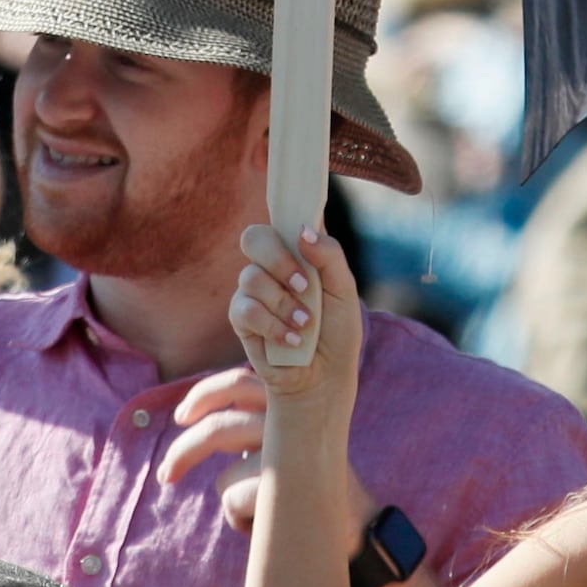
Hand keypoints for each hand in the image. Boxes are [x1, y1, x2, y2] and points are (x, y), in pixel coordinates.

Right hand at [181, 224, 372, 533]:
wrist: (324, 378)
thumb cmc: (337, 334)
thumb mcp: (344, 292)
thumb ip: (329, 257)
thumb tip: (304, 231)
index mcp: (297, 255)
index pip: (280, 220)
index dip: (281, 208)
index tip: (294, 219)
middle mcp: (271, 269)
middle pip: (254, 238)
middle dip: (279, 260)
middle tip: (306, 284)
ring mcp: (254, 294)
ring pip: (251, 277)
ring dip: (282, 302)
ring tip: (305, 325)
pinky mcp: (242, 321)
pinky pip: (244, 309)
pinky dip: (271, 324)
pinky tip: (292, 339)